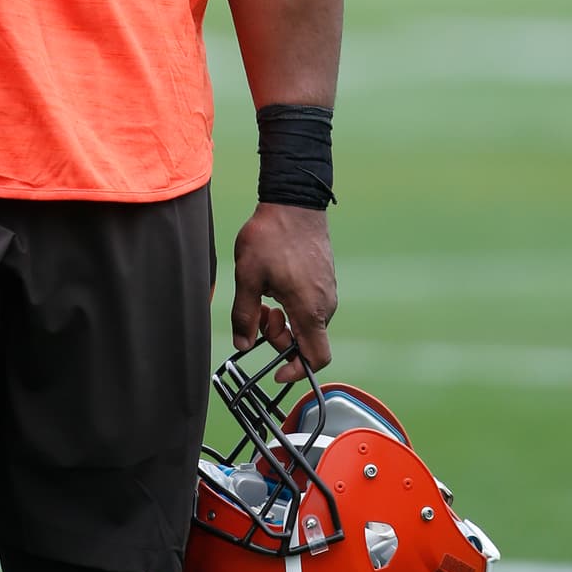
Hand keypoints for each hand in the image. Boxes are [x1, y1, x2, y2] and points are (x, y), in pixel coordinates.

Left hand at [232, 201, 336, 382]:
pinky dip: (292, 305)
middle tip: (259, 314)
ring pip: (307, 322)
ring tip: (263, 294)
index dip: (296, 371)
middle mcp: (325, 304)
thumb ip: (244, 315)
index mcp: (309, 309)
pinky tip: (274, 283)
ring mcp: (328, 290)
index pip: (315, 358)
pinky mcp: (326, 278)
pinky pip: (311, 305)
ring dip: (284, 319)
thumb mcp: (248, 276)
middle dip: (279, 337)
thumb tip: (242, 344)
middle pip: (307, 341)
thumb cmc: (271, 236)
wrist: (294, 201)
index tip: (275, 369)